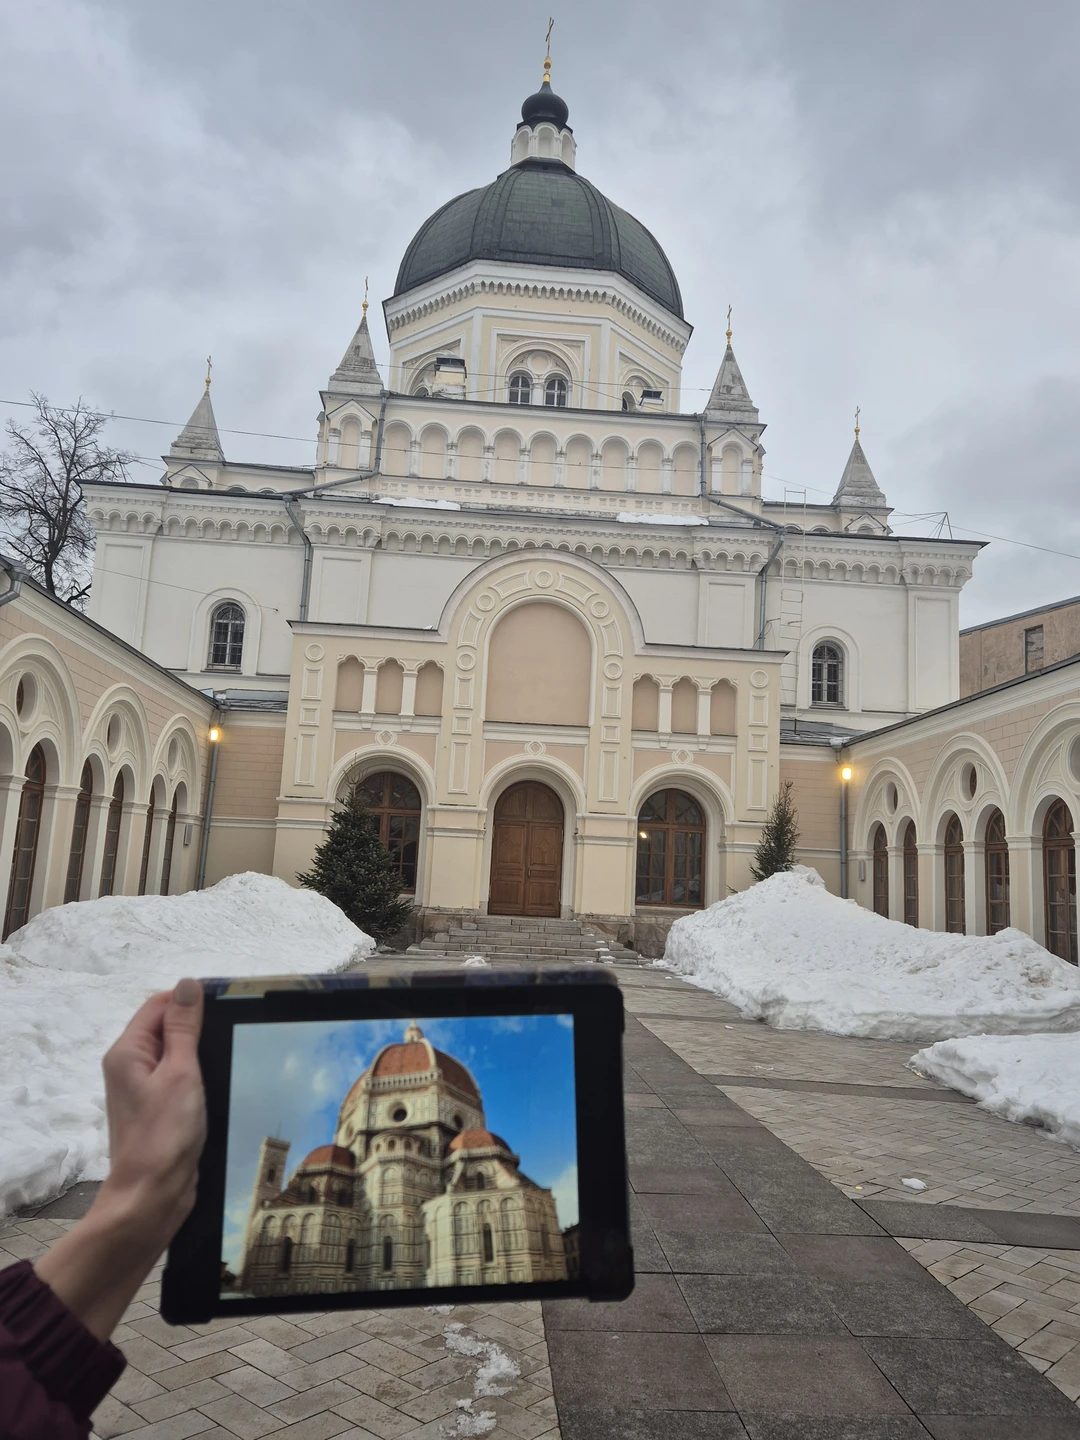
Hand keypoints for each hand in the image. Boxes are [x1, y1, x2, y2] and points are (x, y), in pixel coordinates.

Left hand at [99, 977, 206, 1245]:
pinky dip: (198, 1076)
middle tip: (231, 1035)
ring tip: (227, 1059)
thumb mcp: (181, 1072)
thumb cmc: (165, 1134)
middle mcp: (129, 1066)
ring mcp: (142, 1090)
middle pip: (166, 1027)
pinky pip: (178, 1078)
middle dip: (198, 1028)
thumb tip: (188, 984)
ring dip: (200, 1054)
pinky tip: (218, 1084)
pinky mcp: (156, 1110)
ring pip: (175, 1054)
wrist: (152, 1196)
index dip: (191, 1002)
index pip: (159, 1005)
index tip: (228, 1007)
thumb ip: (185, 1027)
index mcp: (128, 1051)